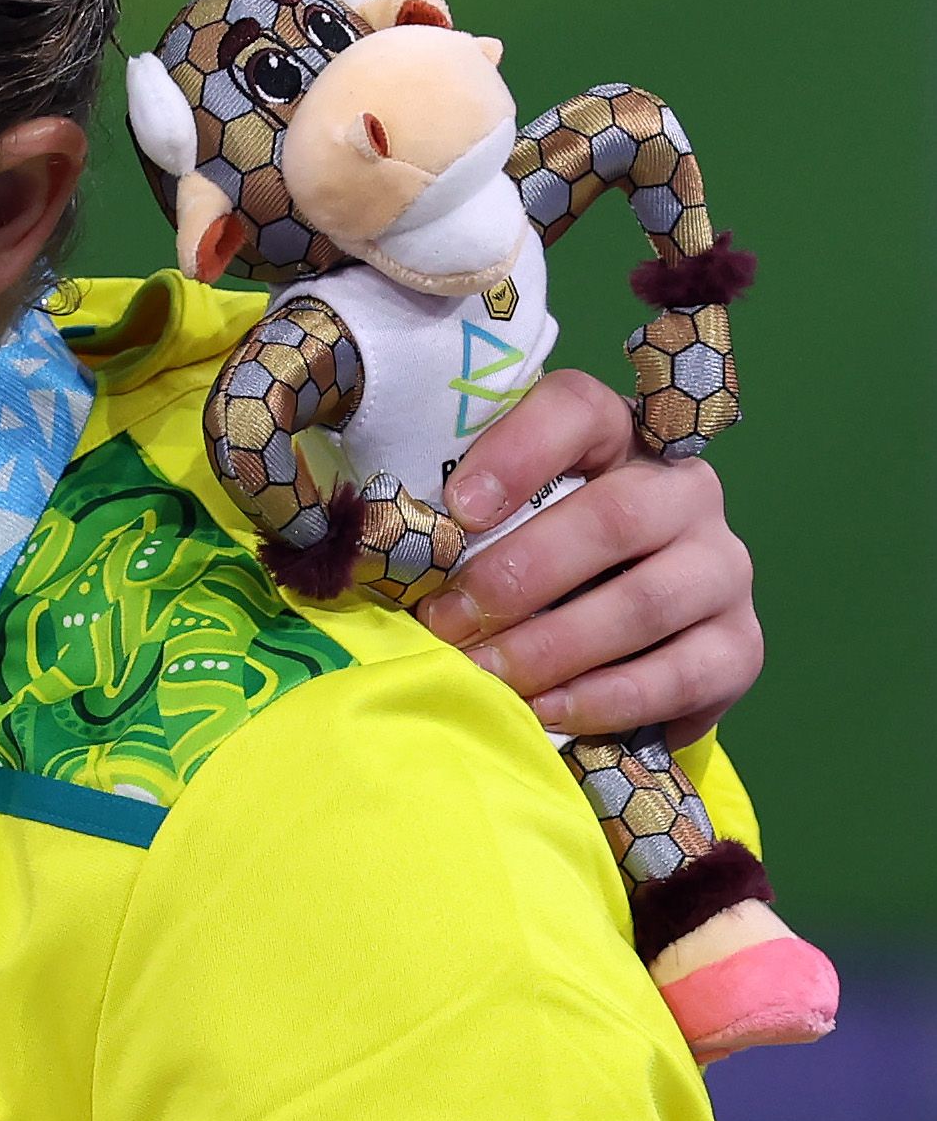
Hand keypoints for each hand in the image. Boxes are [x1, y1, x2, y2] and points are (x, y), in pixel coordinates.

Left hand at [417, 368, 759, 745]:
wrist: (621, 645)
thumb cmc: (531, 564)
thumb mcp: (493, 526)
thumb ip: (457, 520)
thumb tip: (381, 545)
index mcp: (615, 439)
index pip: (578, 408)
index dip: (518, 452)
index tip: (457, 507)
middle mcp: (683, 492)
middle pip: (615, 515)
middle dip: (519, 576)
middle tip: (447, 623)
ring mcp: (721, 568)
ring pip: (647, 601)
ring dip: (552, 647)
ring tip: (485, 676)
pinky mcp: (739, 645)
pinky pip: (682, 674)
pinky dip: (606, 699)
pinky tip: (547, 711)